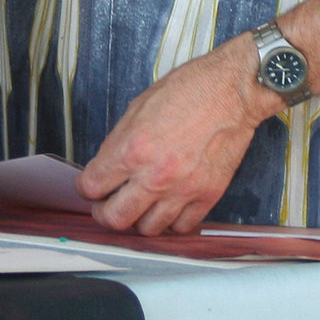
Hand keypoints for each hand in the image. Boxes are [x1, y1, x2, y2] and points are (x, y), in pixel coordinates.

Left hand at [78, 35, 274, 234]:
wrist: (233, 90)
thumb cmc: (189, 89)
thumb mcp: (139, 107)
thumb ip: (120, 142)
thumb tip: (109, 167)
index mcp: (133, 149)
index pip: (92, 187)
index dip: (86, 188)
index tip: (91, 186)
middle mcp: (155, 175)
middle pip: (115, 218)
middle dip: (104, 213)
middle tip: (107, 205)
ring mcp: (183, 189)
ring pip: (147, 229)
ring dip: (138, 219)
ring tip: (140, 206)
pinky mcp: (208, 195)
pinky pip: (181, 227)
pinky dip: (171, 222)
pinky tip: (168, 208)